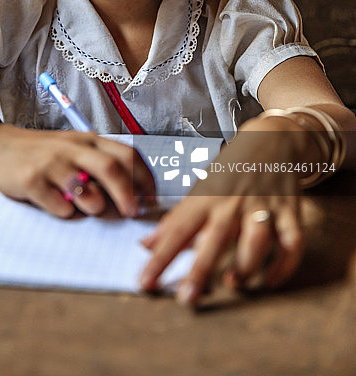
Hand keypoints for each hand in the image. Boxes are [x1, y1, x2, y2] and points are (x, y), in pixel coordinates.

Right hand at [0, 125, 155, 218]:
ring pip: (87, 191)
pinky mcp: (31, 180)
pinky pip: (59, 206)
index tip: (150, 198)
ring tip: (89, 208)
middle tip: (131, 213)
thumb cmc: (45, 153)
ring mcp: (52, 163)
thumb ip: (100, 165)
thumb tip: (134, 194)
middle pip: (112, 170)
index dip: (145, 179)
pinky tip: (59, 206)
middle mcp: (73, 148)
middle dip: (127, 196)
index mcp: (89, 140)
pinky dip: (65, 212)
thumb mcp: (75, 149)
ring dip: (94, 206)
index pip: (128, 155)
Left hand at [139, 120, 304, 302]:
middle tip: (186, 298)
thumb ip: (176, 219)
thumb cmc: (230, 170)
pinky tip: (270, 281)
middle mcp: (233, 202)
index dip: (160, 257)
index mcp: (207, 197)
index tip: (145, 282)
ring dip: (245, 265)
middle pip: (215, 238)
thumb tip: (146, 245)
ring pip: (256, 241)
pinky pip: (292, 242)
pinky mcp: (289, 212)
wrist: (271, 139)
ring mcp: (263, 206)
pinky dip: (285, 265)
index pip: (178, 229)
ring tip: (231, 283)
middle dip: (200, 269)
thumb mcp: (200, 189)